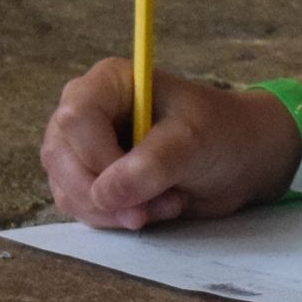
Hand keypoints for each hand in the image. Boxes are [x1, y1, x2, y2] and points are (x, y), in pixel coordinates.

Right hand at [39, 59, 297, 230]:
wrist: (241, 159)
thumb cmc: (221, 133)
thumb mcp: (194, 142)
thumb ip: (151, 165)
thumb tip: (105, 193)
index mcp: (109, 83)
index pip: (75, 119)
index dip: (97, 157)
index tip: (135, 183)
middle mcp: (87, 112)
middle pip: (60, 157)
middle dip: (104, 194)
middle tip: (151, 209)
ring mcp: (84, 148)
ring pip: (67, 188)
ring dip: (114, 210)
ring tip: (167, 203)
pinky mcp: (91, 179)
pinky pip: (80, 207)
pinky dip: (114, 218)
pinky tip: (153, 210)